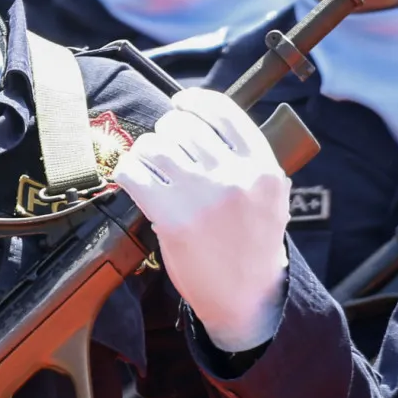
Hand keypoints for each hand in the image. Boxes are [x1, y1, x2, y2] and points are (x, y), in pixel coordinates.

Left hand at [113, 88, 290, 351]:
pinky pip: (133, 171)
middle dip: (167, 133)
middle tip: (166, 151)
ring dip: (146, 152)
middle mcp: (235, 177)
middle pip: (182, 126)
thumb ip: (245, 158)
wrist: (245, 295)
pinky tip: (136, 181)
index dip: (194, 101)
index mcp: (263, 167)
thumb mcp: (269, 194)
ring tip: (151, 167)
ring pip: (155, 145)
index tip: (180, 103)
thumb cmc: (251, 242)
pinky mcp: (172, 217)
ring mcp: (203, 196)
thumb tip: (203, 117)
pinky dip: (128, 172)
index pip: (223, 112)